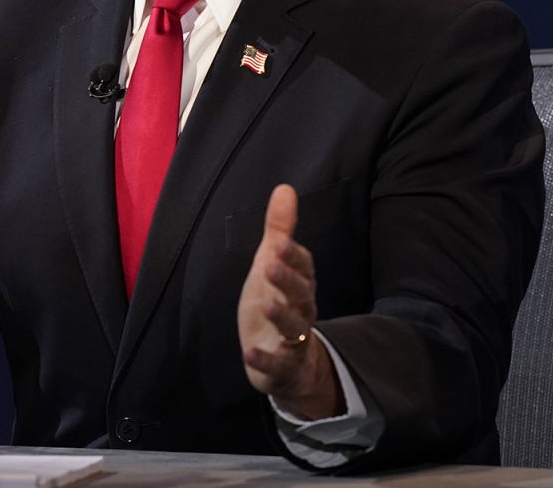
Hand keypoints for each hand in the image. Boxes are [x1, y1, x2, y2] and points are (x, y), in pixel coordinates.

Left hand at [237, 184, 342, 420]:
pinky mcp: (282, 365)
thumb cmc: (278, 302)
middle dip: (287, 280)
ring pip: (294, 327)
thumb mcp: (273, 263)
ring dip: (281, 316)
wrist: (289, 361)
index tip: (279, 243)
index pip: (303, 267)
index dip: (292, 256)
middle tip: (270, 265)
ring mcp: (293, 339)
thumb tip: (284, 188)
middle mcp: (302, 309)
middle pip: (301, 294)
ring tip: (265, 304)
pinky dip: (264, 359)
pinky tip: (249, 352)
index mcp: (300, 284)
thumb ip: (279, 229)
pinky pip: (277, 363)